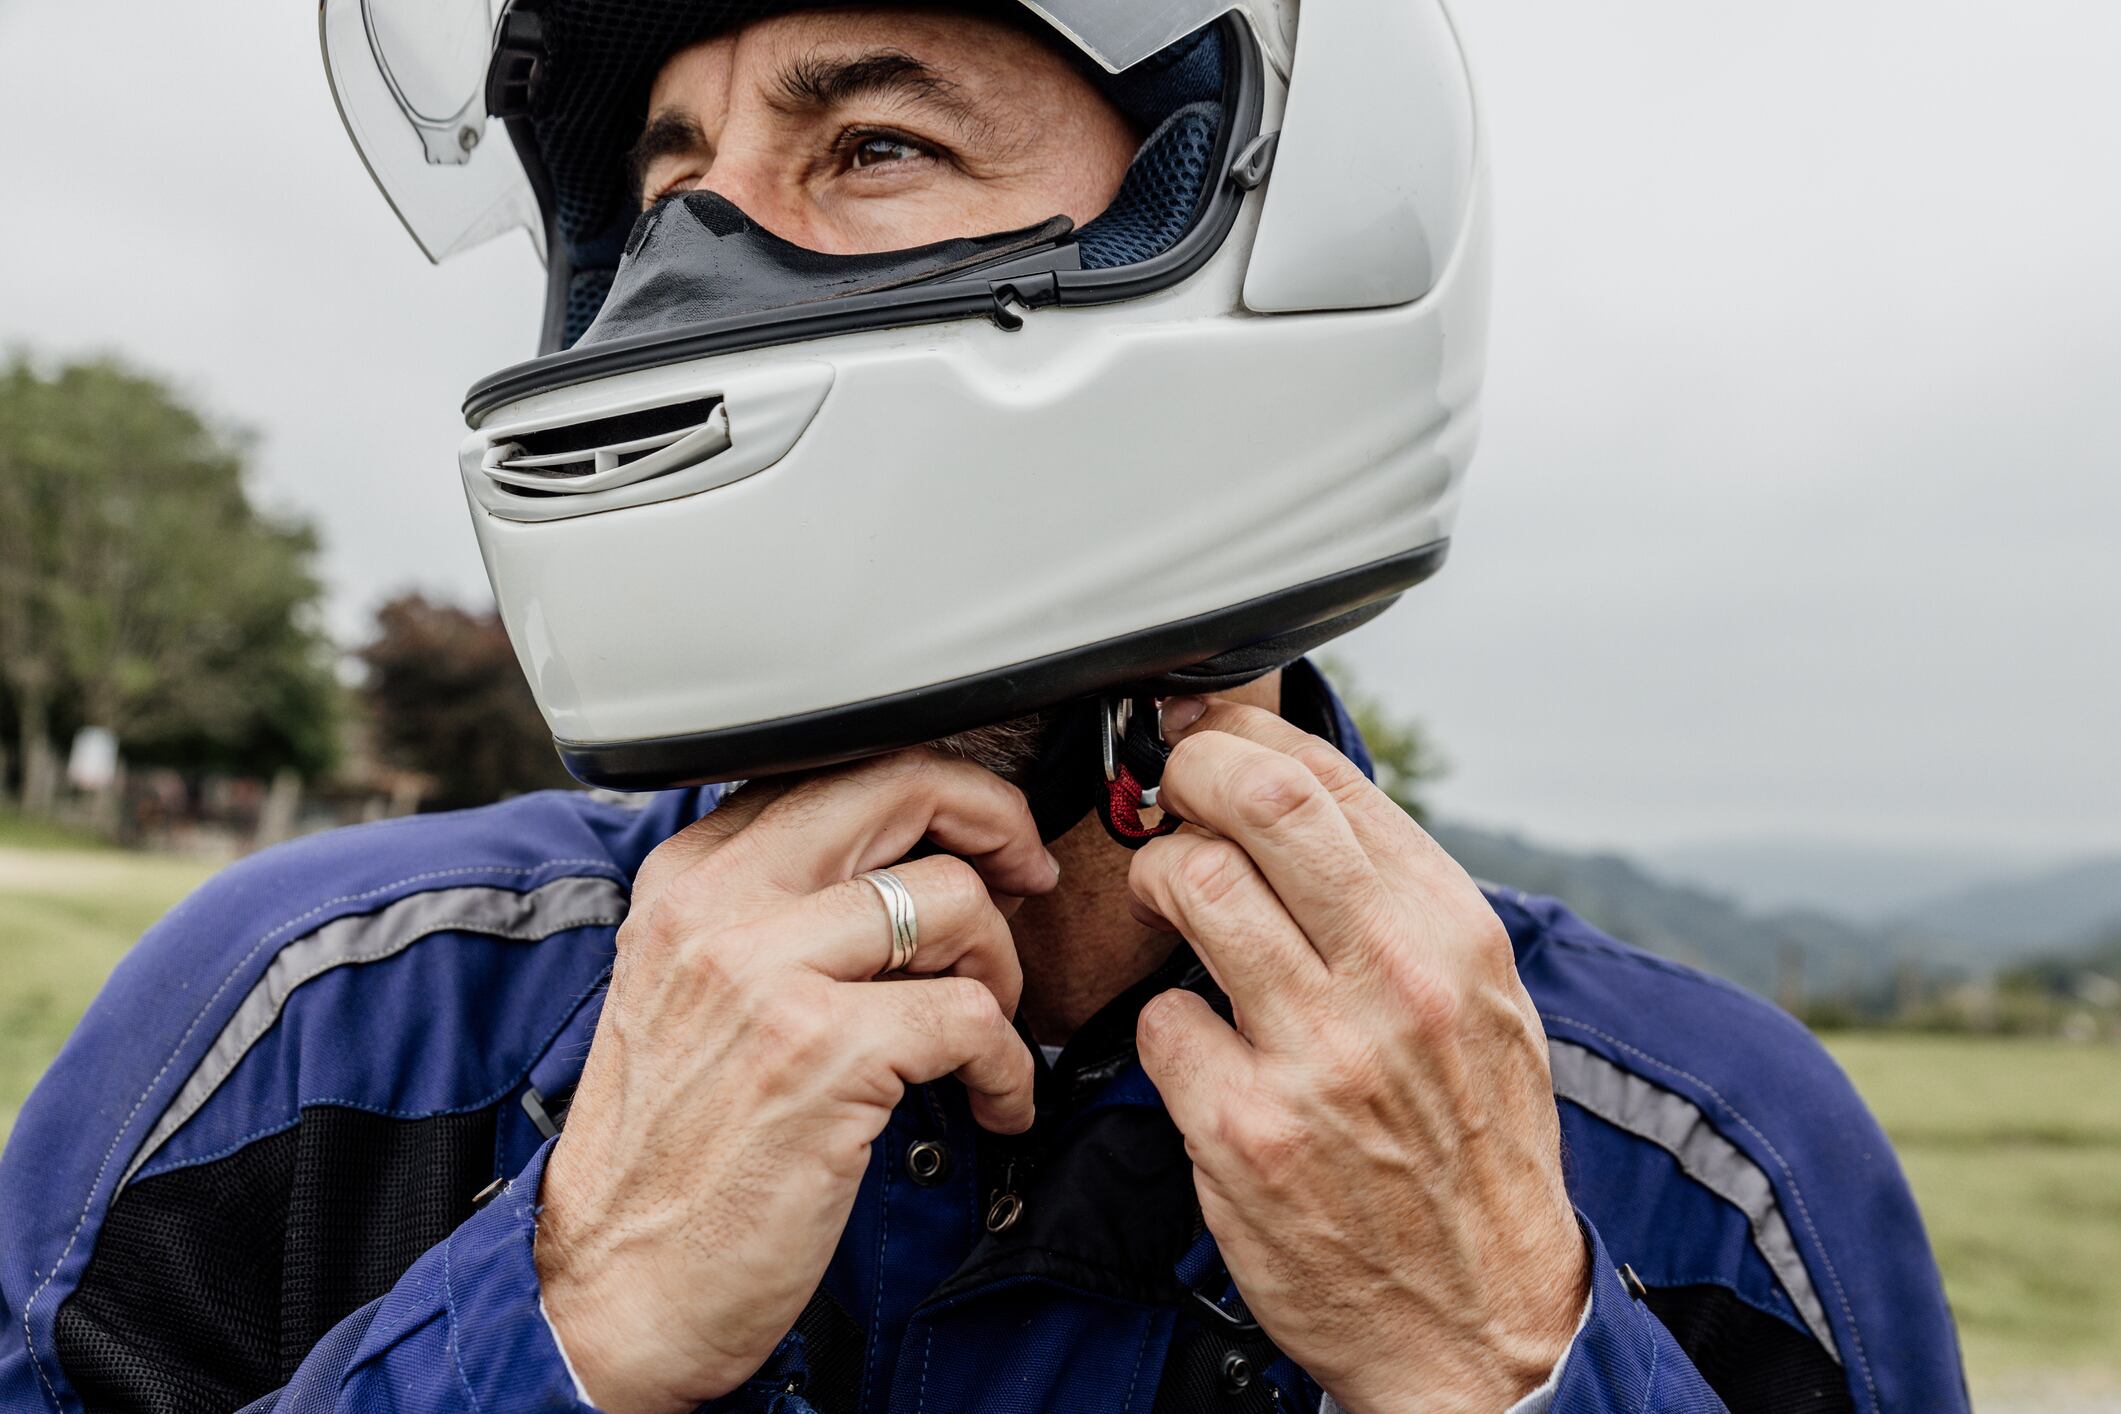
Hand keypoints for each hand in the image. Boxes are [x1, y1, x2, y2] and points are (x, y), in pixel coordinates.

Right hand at [536, 750, 1060, 1413]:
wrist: (618, 1287)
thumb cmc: (672, 1152)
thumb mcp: (693, 990)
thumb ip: (776, 907)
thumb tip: (904, 855)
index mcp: (690, 877)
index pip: (840, 767)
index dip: (940, 794)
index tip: (984, 842)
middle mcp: (718, 905)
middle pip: (901, 786)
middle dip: (997, 823)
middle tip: (1026, 879)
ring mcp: (765, 972)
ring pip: (953, 900)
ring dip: (1001, 973)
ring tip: (985, 1034)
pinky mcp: (820, 1052)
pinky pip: (971, 1015)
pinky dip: (1005, 1067)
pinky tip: (988, 1104)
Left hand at [1129, 699, 1587, 1413]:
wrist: (1484, 1321)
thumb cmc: (1473, 1150)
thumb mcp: (1480, 1007)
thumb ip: (1399, 906)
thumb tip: (1302, 799)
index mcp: (1453, 936)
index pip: (1330, 781)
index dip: (1244, 735)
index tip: (1206, 735)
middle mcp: (1394, 982)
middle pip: (1259, 802)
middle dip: (1189, 771)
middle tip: (1169, 792)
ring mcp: (1318, 1056)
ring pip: (1191, 885)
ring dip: (1160, 879)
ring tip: (1174, 906)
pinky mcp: (1246, 1131)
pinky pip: (1159, 1021)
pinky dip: (1165, 1027)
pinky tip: (1202, 1052)